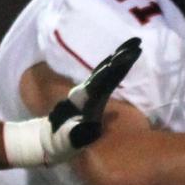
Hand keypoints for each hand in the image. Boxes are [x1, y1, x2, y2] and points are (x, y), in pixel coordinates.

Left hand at [5, 37, 141, 165]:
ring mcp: (88, 92)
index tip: (126, 56)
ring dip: (118, 57)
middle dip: (121, 57)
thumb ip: (78, 135)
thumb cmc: (59, 141)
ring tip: (133, 45)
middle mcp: (87, 91)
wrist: (47, 139)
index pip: (103, 81)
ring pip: (105, 70)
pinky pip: (104, 76)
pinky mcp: (90, 95)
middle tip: (136, 42)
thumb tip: (88, 128)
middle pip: (107, 70)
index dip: (115, 69)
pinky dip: (112, 66)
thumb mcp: (68, 141)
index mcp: (85, 100)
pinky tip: (117, 57)